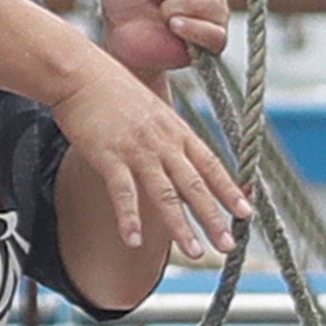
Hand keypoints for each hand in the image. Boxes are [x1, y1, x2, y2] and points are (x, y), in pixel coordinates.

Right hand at [50, 54, 246, 280]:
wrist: (81, 73)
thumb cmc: (113, 91)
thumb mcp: (153, 110)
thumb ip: (169, 135)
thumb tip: (183, 158)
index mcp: (176, 131)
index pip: (210, 164)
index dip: (229, 189)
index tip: (245, 212)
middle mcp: (163, 142)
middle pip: (194, 185)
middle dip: (213, 218)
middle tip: (228, 245)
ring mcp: (137, 150)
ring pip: (165, 194)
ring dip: (180, 226)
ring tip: (194, 253)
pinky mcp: (109, 156)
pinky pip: (123, 192)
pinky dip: (129, 218)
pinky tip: (134, 241)